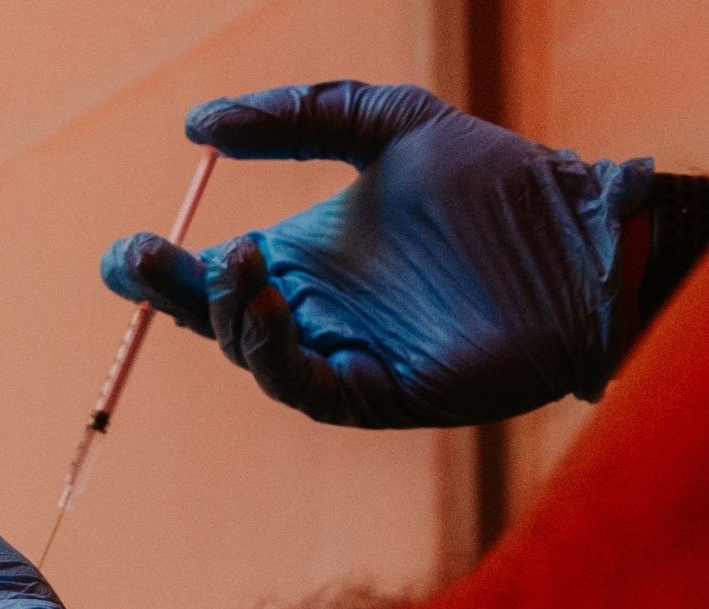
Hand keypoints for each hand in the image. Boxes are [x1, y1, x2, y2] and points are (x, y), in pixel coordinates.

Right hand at [101, 81, 652, 427]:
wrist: (578, 239)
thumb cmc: (498, 184)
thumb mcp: (389, 122)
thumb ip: (298, 116)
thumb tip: (198, 126)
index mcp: (307, 259)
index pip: (211, 271)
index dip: (159, 267)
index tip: (130, 243)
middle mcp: (316, 312)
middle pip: (213, 317)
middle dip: (169, 291)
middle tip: (143, 257)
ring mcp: (345, 356)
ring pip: (252, 354)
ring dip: (227, 313)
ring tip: (237, 259)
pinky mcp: (379, 393)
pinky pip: (306, 387)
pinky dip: (274, 352)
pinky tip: (273, 302)